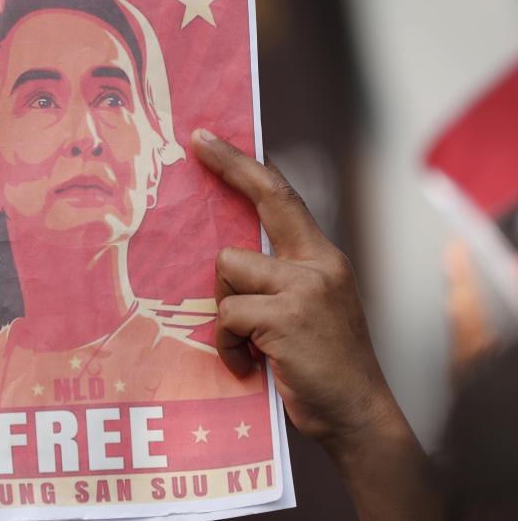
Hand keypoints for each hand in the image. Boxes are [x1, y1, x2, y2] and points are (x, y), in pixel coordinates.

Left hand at [190, 128, 390, 449]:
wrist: (359, 417)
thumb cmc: (324, 368)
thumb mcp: (311, 311)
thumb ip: (280, 280)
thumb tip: (227, 261)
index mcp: (324, 259)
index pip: (283, 197)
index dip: (244, 165)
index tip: (208, 140)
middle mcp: (319, 264)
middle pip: (261, 202)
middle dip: (226, 170)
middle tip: (196, 142)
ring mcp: (305, 288)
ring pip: (228, 269)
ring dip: (225, 310)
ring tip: (248, 344)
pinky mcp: (287, 317)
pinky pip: (226, 314)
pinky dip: (227, 344)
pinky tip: (248, 366)